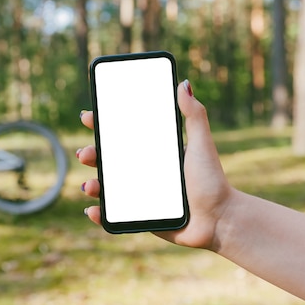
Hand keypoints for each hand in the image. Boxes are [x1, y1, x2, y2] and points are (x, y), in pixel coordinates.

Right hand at [78, 80, 233, 250]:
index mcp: (152, 153)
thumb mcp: (202, 144)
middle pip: (107, 160)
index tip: (88, 117)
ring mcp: (138, 196)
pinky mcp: (139, 219)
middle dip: (90, 155)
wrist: (220, 221)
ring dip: (92, 184)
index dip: (101, 126)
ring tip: (90, 185)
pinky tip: (93, 209)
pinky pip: (114, 216)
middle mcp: (142, 172)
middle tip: (84, 154)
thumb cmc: (213, 181)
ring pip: (106, 187)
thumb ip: (194, 115)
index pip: (122, 136)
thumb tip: (184, 83)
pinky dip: (100, 213)